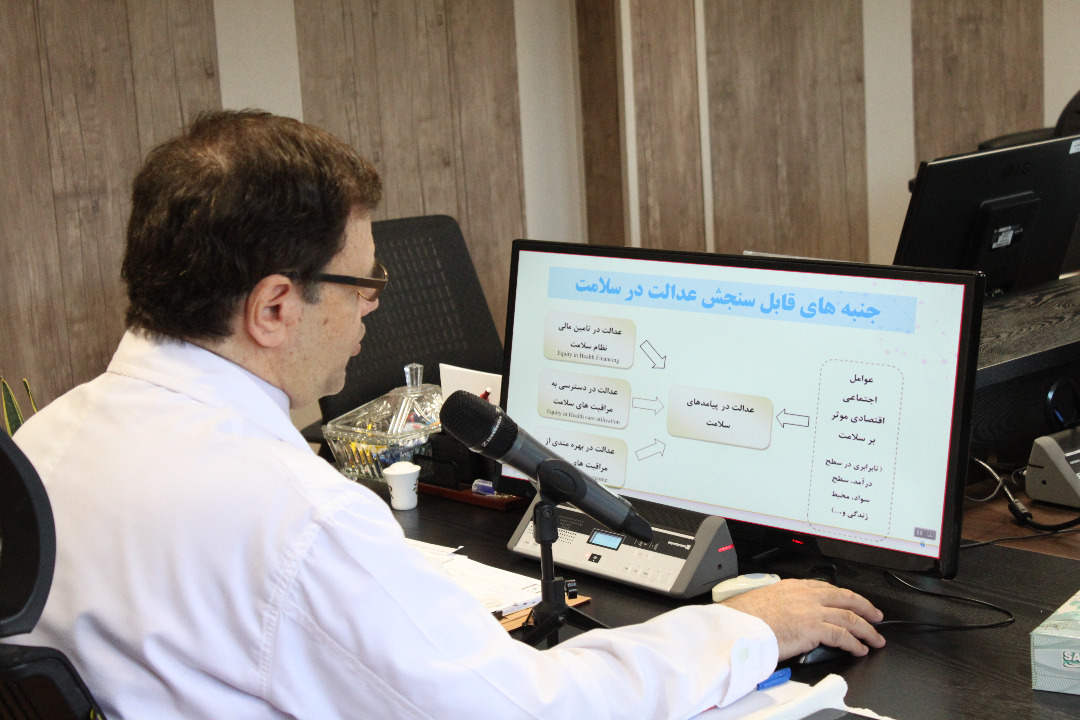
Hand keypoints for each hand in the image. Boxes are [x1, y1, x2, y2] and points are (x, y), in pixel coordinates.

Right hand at [721, 579, 884, 659]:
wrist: (741, 625)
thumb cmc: (746, 617)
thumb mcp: (766, 600)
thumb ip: (782, 605)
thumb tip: (787, 616)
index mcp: (794, 586)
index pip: (827, 588)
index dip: (845, 596)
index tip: (852, 601)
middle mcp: (806, 595)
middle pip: (846, 598)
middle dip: (865, 607)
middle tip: (876, 616)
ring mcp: (812, 610)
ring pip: (850, 617)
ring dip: (866, 630)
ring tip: (875, 638)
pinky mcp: (815, 628)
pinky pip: (843, 636)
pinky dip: (855, 643)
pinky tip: (860, 649)